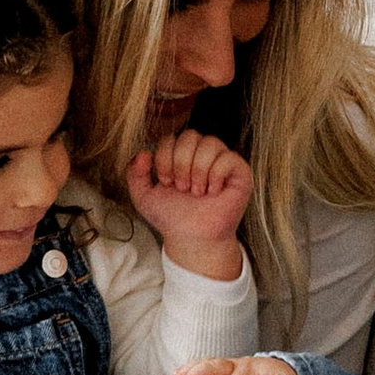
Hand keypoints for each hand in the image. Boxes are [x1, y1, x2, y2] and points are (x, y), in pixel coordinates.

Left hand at [129, 131, 254, 281]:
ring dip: (198, 170)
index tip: (167, 183)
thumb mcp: (144, 196)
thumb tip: (143, 153)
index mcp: (182, 154)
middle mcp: (203, 153)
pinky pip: (229, 158)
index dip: (165, 159)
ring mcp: (223, 161)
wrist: (191, 239)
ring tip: (197, 191)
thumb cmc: (172, 217)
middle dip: (181, 164)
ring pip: (210, 143)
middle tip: (182, 188)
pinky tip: (212, 192)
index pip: (171, 137)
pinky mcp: (240, 173)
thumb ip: (134, 174)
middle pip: (190, 135)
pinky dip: (216, 175)